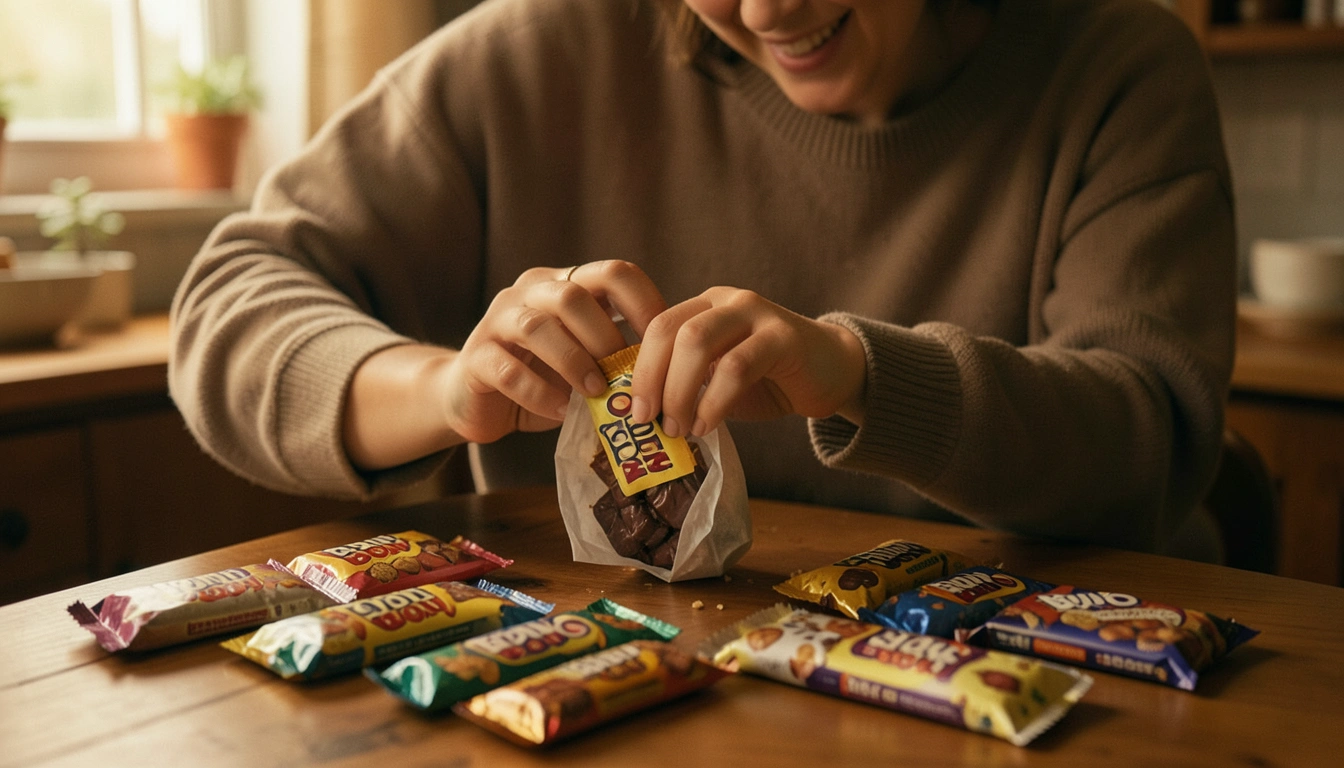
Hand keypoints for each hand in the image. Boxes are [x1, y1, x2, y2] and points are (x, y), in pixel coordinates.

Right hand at [441, 260, 666, 444]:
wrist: (474, 399)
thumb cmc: (542, 378)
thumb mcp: (585, 360)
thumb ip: (616, 355)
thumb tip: (671, 374)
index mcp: (565, 284)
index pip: (613, 273)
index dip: (645, 304)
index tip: (661, 346)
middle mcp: (530, 293)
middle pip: (573, 296)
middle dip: (605, 338)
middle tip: (625, 376)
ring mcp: (497, 321)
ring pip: (536, 327)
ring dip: (573, 362)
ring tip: (595, 394)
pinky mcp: (475, 358)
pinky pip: (507, 370)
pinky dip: (538, 393)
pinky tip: (559, 411)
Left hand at [630, 287, 866, 437]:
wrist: (831, 373)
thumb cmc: (768, 380)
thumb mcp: (716, 378)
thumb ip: (684, 383)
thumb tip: (640, 416)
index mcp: (703, 307)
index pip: (657, 327)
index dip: (639, 369)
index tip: (633, 413)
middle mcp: (725, 301)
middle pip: (671, 331)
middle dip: (652, 380)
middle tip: (650, 421)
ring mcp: (755, 313)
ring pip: (697, 343)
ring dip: (680, 392)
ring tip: (680, 429)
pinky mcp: (783, 336)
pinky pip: (736, 367)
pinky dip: (714, 401)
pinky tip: (708, 425)